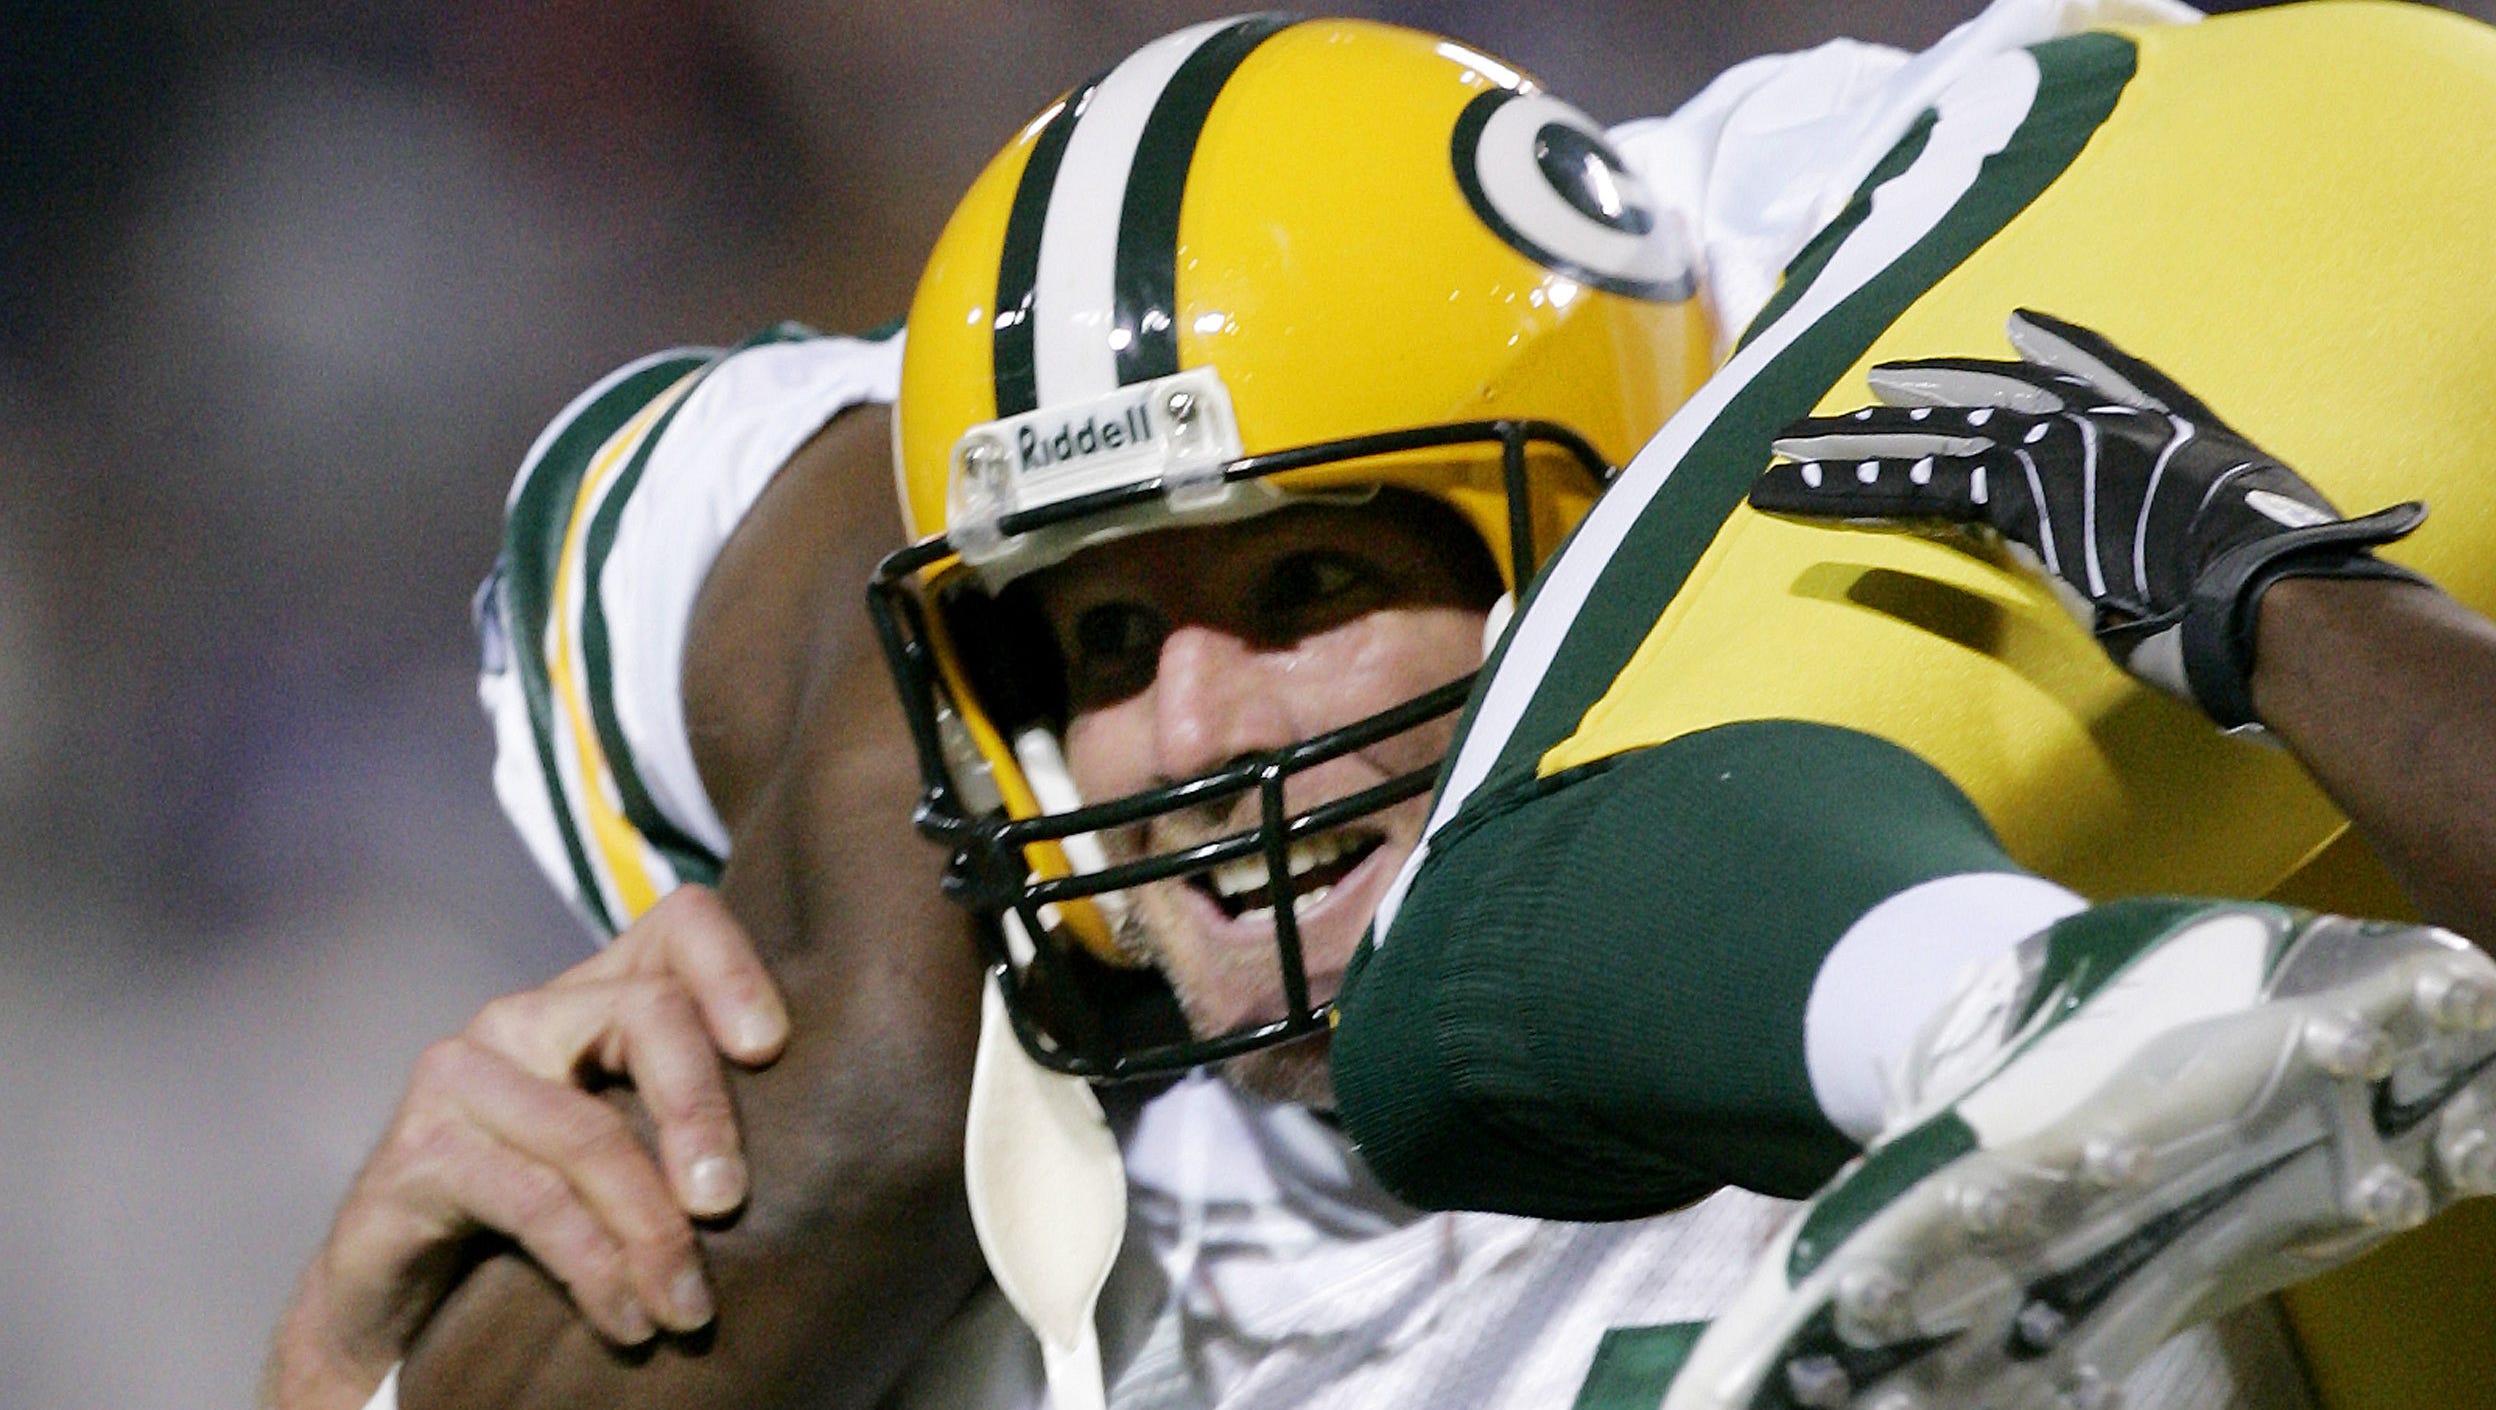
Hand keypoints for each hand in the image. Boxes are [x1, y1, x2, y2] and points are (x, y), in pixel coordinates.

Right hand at [263, 885, 787, 1409]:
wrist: (406, 1291)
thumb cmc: (554, 1212)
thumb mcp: (642, 1153)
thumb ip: (706, 1126)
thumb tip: (845, 1145)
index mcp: (598, 998)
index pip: (680, 926)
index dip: (735, 968)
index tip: (774, 1049)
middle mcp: (529, 1016)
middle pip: (646, 1011)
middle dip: (704, 1111)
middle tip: (732, 1205)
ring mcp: (465, 1075)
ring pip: (589, 1127)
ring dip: (652, 1227)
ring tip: (689, 1304)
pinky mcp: (416, 1152)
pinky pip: (530, 1201)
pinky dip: (594, 1267)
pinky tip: (629, 1317)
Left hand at [1749, 308, 2424, 727]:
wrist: (2281, 595)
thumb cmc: (2283, 596)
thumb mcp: (2252, 544)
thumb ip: (2204, 530)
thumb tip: (2178, 562)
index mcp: (2166, 428)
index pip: (2098, 371)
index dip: (2052, 352)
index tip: (2016, 331)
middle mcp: (2103, 424)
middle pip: (1984, 402)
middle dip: (1915, 399)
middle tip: (1858, 394)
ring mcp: (2057, 453)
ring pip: (1928, 441)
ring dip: (1844, 450)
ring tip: (1774, 451)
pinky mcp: (2015, 497)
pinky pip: (1908, 489)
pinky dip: (1841, 492)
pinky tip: (1787, 487)